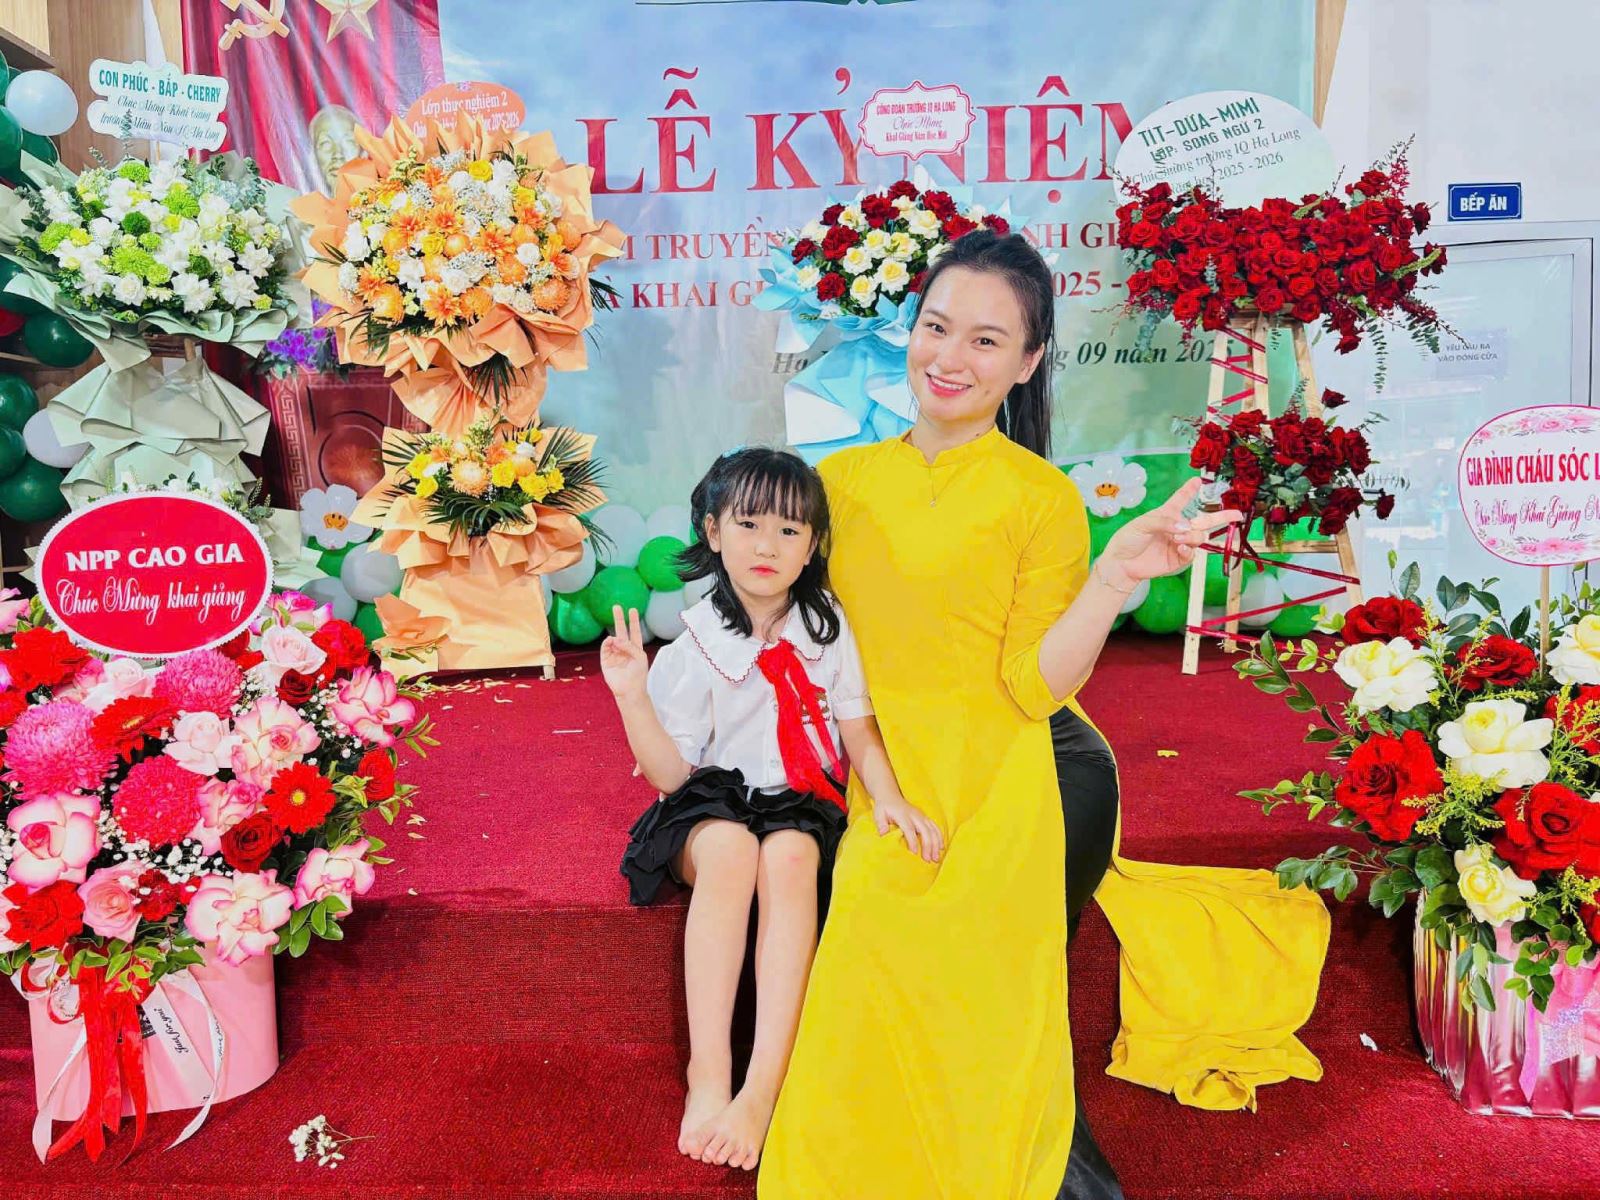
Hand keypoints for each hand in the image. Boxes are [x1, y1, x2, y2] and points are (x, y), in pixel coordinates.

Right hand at [600, 606, 648, 698]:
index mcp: (635, 648)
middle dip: (619, 619)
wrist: (629, 690)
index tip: (632, 609)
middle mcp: (624, 649)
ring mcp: (614, 654)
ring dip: (615, 636)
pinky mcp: (606, 660)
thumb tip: (615, 638)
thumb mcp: (639, 657)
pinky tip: (611, 642)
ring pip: (612, 639)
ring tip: (617, 641)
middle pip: (621, 631)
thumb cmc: (638, 675)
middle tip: (616, 607)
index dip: (633, 621)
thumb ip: (629, 646)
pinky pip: (605, 648)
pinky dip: (607, 643)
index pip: (634, 631)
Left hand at [873, 793, 943, 863]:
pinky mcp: (925, 818)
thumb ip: (881, 823)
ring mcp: (921, 816)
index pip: (909, 829)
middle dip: (928, 845)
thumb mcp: (878, 814)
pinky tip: (941, 848)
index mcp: (903, 816)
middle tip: (928, 860)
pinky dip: (940, 837)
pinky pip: (935, 827)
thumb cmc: (884, 807)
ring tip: (936, 858)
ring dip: (936, 844)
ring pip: (932, 830)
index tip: (915, 853)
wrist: (890, 796)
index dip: (913, 841)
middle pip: (925, 831)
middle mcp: (915, 815)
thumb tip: (883, 833)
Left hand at [1098, 478, 1241, 584]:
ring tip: (1178, 539)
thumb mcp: (1142, 524)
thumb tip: (1185, 526)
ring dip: (1192, 536)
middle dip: (1222, 516)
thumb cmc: (1128, 540)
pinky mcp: (1178, 559)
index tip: (1198, 480)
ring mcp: (1179, 543)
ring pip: (1199, 537)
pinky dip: (1189, 550)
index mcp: (1167, 514)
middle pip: (1204, 520)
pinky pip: (1192, 554)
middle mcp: (1176, 527)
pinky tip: (1181, 548)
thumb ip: (1164, 521)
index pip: (1181, 499)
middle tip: (1238, 515)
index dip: (1190, 490)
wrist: (1121, 564)